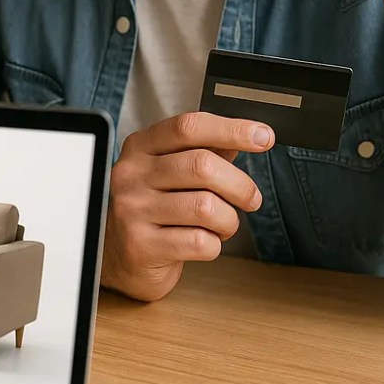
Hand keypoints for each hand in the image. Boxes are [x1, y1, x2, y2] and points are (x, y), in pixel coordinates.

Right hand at [102, 112, 272, 301]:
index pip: (188, 127)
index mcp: (140, 147)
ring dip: (228, 220)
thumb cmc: (154, 209)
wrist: (119, 256)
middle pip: (202, 165)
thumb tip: (248, 135)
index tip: (263, 136)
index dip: (231, 129)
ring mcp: (133, 209)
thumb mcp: (172, 172)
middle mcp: (131, 173)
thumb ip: (206, 151)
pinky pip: (200, 242)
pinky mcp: (141, 245)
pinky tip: (202, 242)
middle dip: (240, 185)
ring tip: (221, 225)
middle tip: (251, 198)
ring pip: (207, 207)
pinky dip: (214, 245)